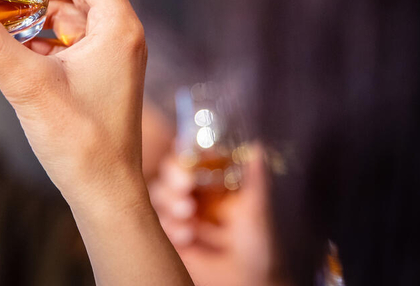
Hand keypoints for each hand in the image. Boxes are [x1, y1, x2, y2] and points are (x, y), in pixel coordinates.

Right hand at [0, 0, 147, 205]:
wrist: (105, 196)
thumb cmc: (82, 145)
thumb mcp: (28, 87)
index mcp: (117, 27)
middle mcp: (119, 36)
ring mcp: (110, 58)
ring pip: (72, 13)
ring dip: (36, 5)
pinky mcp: (98, 77)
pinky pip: (69, 40)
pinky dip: (41, 33)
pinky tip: (8, 40)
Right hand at [149, 148, 276, 285]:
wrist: (249, 283)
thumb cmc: (260, 249)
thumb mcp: (257, 211)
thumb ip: (255, 181)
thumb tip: (257, 148)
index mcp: (215, 183)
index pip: (193, 158)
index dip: (187, 156)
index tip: (191, 161)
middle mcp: (196, 196)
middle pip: (171, 174)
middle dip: (174, 178)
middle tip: (185, 186)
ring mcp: (182, 216)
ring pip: (160, 195)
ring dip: (169, 200)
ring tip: (187, 213)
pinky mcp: (172, 237)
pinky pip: (159, 223)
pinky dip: (170, 226)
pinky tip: (186, 236)